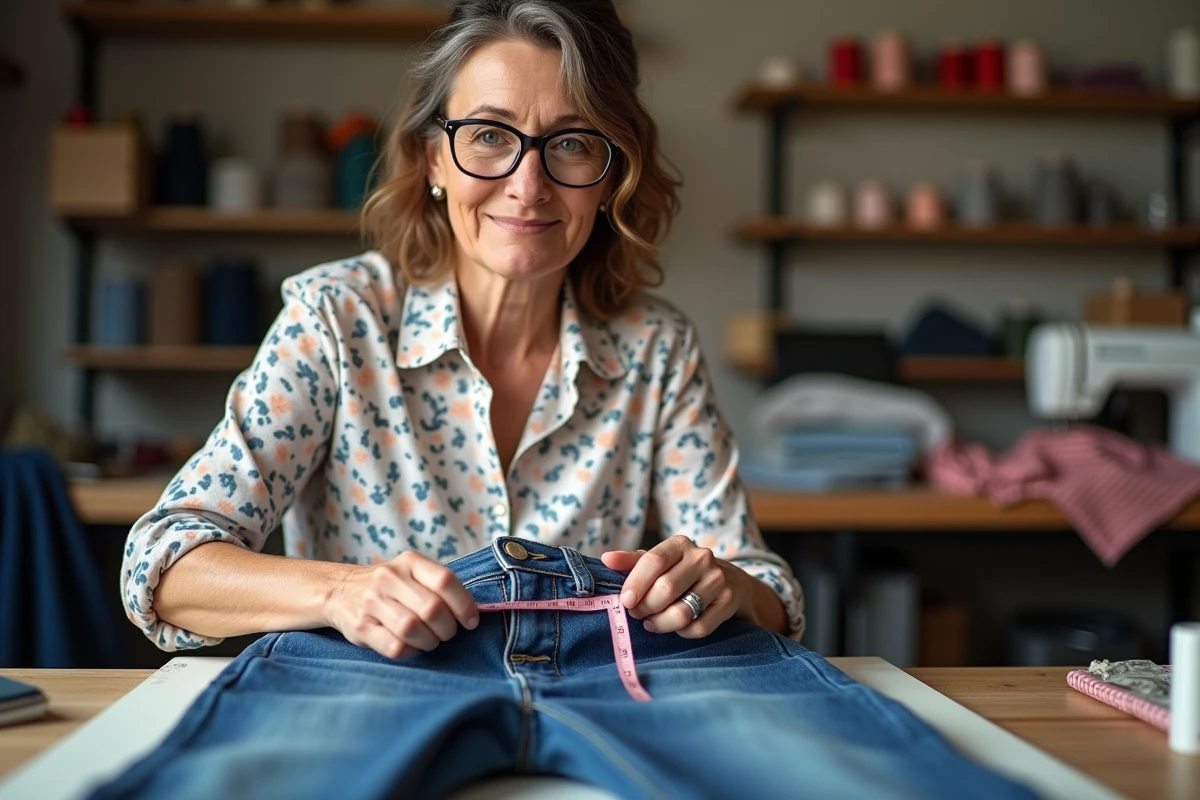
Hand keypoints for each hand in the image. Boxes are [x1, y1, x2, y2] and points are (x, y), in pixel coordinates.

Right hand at [323, 551, 478, 659]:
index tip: (471, 621)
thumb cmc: (390, 587)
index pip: (445, 581)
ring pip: (413, 629)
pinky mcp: (360, 627)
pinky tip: (412, 647)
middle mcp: (389, 578)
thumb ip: (439, 586)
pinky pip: (395, 647)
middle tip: (446, 633)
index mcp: (409, 562)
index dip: (464, 605)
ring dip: (430, 642)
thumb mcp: (412, 573)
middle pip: (432, 609)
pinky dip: (411, 652)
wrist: (340, 590)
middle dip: (447, 628)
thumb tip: (473, 611)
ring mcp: (372, 602)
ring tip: (430, 640)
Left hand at [600, 535, 752, 637]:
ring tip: (652, 622)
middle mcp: (702, 557)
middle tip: (637, 614)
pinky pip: (698, 627)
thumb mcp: (659, 563)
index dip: (636, 583)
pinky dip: (682, 632)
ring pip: (682, 612)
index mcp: (680, 544)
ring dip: (661, 624)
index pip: (654, 560)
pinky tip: (676, 627)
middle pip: (666, 588)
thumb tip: (607, 559)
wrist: (729, 581)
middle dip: (646, 607)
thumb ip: (632, 562)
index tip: (625, 601)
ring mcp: (719, 579)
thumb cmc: (681, 572)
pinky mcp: (730, 601)